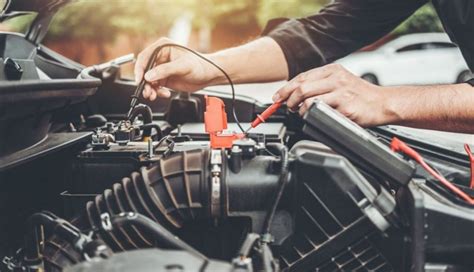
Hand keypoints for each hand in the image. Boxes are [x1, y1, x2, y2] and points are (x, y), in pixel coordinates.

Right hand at [134, 38, 219, 100]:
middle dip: (145, 82)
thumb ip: (165, 70)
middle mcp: (160, 57)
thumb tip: (149, 75)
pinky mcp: (164, 78)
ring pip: (148, 80)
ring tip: (154, 95)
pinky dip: (157, 92)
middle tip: (148, 92)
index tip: (140, 80)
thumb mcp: (182, 66)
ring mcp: (161, 69)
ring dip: (150, 89)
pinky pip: (155, 86)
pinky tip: (164, 93)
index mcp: (163, 47)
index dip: (140, 69)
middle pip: (144, 70)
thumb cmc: (200, 65)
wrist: (209, 75)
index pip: (145, 57)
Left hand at [272, 63, 388, 126]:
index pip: (302, 77)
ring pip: (307, 99)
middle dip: (289, 99)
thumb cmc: (361, 96)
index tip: (277, 97)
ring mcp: (341, 92)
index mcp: (333, 70)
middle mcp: (336, 78)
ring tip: (301, 113)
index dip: (286, 88)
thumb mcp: (341, 82)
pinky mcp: (345, 107)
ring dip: (299, 109)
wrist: (384, 103)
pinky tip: (314, 117)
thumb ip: (321, 85)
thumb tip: (296, 93)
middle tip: (288, 107)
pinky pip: (320, 111)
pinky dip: (312, 115)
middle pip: (301, 87)